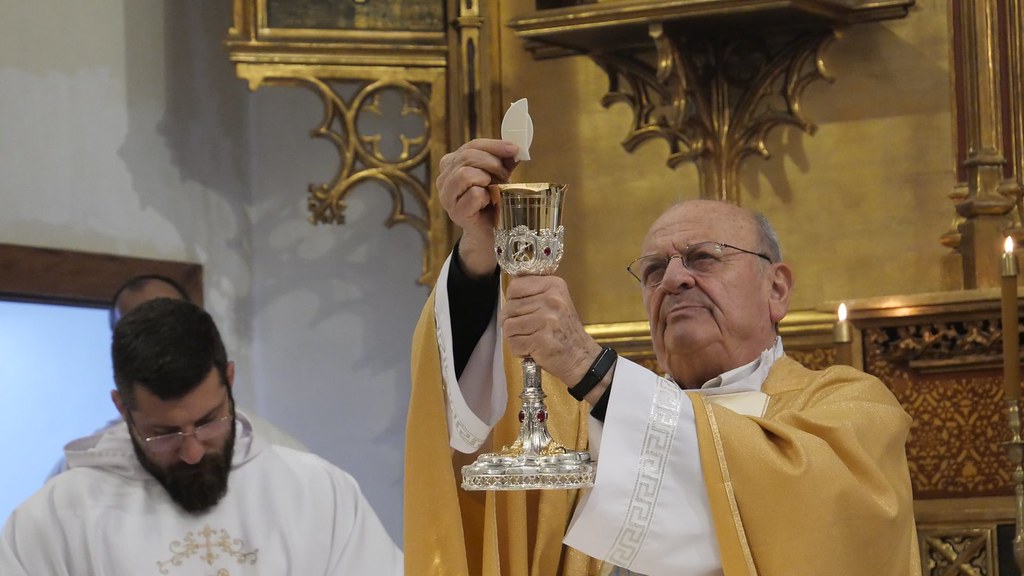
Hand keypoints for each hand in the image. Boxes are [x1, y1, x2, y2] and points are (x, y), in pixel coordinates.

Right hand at [436, 138, 518, 277]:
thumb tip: (517, 148)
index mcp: (451, 164)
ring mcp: (447, 196)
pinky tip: (488, 202)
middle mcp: (444, 178)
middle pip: (467, 156)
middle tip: (505, 175)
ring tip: (495, 188)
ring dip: (487, 179)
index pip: (471, 145)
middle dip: (492, 163)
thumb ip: (504, 160)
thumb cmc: (492, 200)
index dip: (494, 145)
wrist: (490, 231)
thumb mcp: (499, 175)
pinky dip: (486, 197)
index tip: (514, 149)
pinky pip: (473, 194)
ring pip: (465, 174)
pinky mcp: (455, 212)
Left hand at [499, 275, 602, 385]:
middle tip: (526, 330)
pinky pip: (513, 342)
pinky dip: (518, 350)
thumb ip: (533, 295)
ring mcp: (545, 319)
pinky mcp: (540, 339)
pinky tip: (532, 349)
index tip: (521, 311)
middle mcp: (551, 300)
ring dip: (514, 337)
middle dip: (512, 322)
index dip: (512, 301)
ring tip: (530, 339)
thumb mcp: (555, 303)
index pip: (515, 286)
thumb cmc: (564, 331)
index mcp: (554, 286)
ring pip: (508, 325)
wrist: (581, 357)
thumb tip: (507, 297)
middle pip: (509, 307)